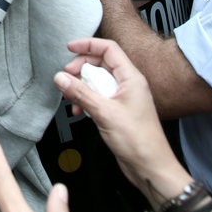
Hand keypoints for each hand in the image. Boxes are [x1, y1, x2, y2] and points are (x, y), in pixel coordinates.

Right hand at [55, 39, 183, 198]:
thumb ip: (81, 93)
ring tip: (70, 96)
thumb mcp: (104, 112)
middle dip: (81, 68)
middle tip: (66, 76)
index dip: (88, 45)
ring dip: (81, 86)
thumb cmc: (138, 141)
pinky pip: (98, 96)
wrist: (150, 166)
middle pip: (100, 63)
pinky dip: (86, 100)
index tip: (70, 48)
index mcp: (131, 77)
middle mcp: (128, 84)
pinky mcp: (117, 110)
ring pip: (97, 81)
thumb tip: (61, 77)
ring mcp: (123, 97)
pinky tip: (79, 110)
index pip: (109, 49)